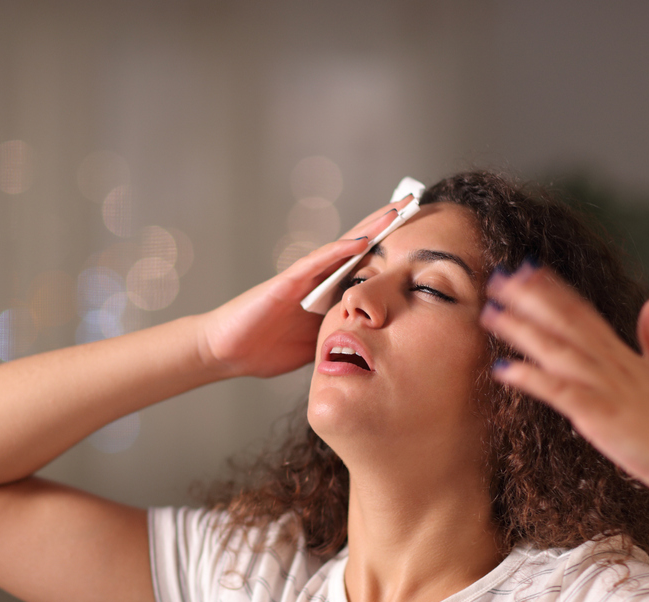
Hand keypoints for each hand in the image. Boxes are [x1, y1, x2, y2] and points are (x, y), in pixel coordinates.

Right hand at [197, 197, 413, 378]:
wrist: (226, 352)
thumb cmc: (265, 348)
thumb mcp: (318, 345)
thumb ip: (343, 336)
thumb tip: (378, 346)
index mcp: (327, 294)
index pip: (365, 265)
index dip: (391, 249)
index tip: (422, 235)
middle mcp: (317, 279)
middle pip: (359, 247)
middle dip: (386, 226)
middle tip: (416, 202)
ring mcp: (302, 278)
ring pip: (342, 247)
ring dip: (369, 228)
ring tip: (397, 210)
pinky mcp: (286, 283)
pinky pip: (316, 263)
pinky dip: (339, 251)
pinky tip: (361, 241)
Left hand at [479, 263, 648, 494]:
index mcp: (625, 357)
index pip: (584, 314)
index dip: (555, 291)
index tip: (529, 270)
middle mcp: (613, 365)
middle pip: (565, 323)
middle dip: (530, 299)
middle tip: (499, 278)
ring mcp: (605, 388)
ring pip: (557, 350)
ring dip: (522, 331)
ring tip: (491, 313)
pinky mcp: (599, 415)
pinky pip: (560, 392)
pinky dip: (532, 379)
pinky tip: (504, 370)